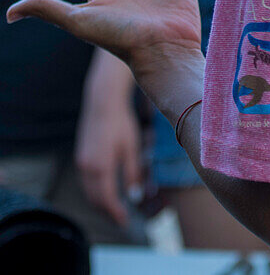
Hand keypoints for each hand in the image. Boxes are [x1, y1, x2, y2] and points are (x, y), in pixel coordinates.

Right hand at [75, 87, 143, 225]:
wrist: (103, 102)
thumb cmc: (121, 123)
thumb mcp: (132, 148)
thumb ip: (132, 173)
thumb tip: (134, 196)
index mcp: (101, 166)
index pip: (107, 199)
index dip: (115, 213)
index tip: (125, 221)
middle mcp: (87, 167)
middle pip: (95, 199)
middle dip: (107, 211)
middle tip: (121, 217)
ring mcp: (81, 162)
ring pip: (88, 192)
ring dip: (100, 203)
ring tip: (114, 207)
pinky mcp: (80, 156)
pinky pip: (85, 182)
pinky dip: (94, 191)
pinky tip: (105, 190)